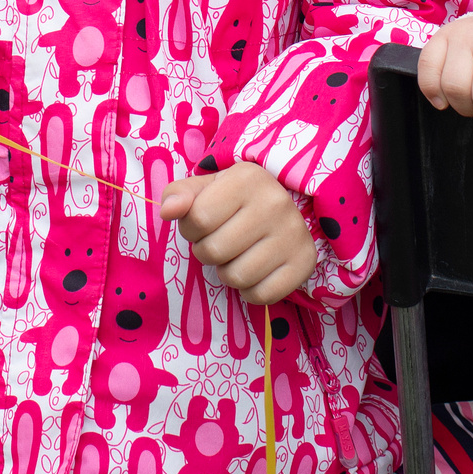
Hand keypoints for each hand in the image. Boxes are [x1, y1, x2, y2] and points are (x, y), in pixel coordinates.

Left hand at [156, 162, 318, 304]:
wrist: (283, 210)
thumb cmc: (233, 200)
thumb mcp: (205, 189)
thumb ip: (178, 195)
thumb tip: (167, 211)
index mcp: (247, 178)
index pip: (197, 219)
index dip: (190, 229)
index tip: (202, 224)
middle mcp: (276, 202)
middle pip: (214, 251)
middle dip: (207, 253)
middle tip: (220, 242)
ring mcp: (294, 234)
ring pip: (237, 277)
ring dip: (228, 273)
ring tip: (237, 255)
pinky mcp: (305, 262)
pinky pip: (261, 295)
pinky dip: (250, 291)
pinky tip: (256, 271)